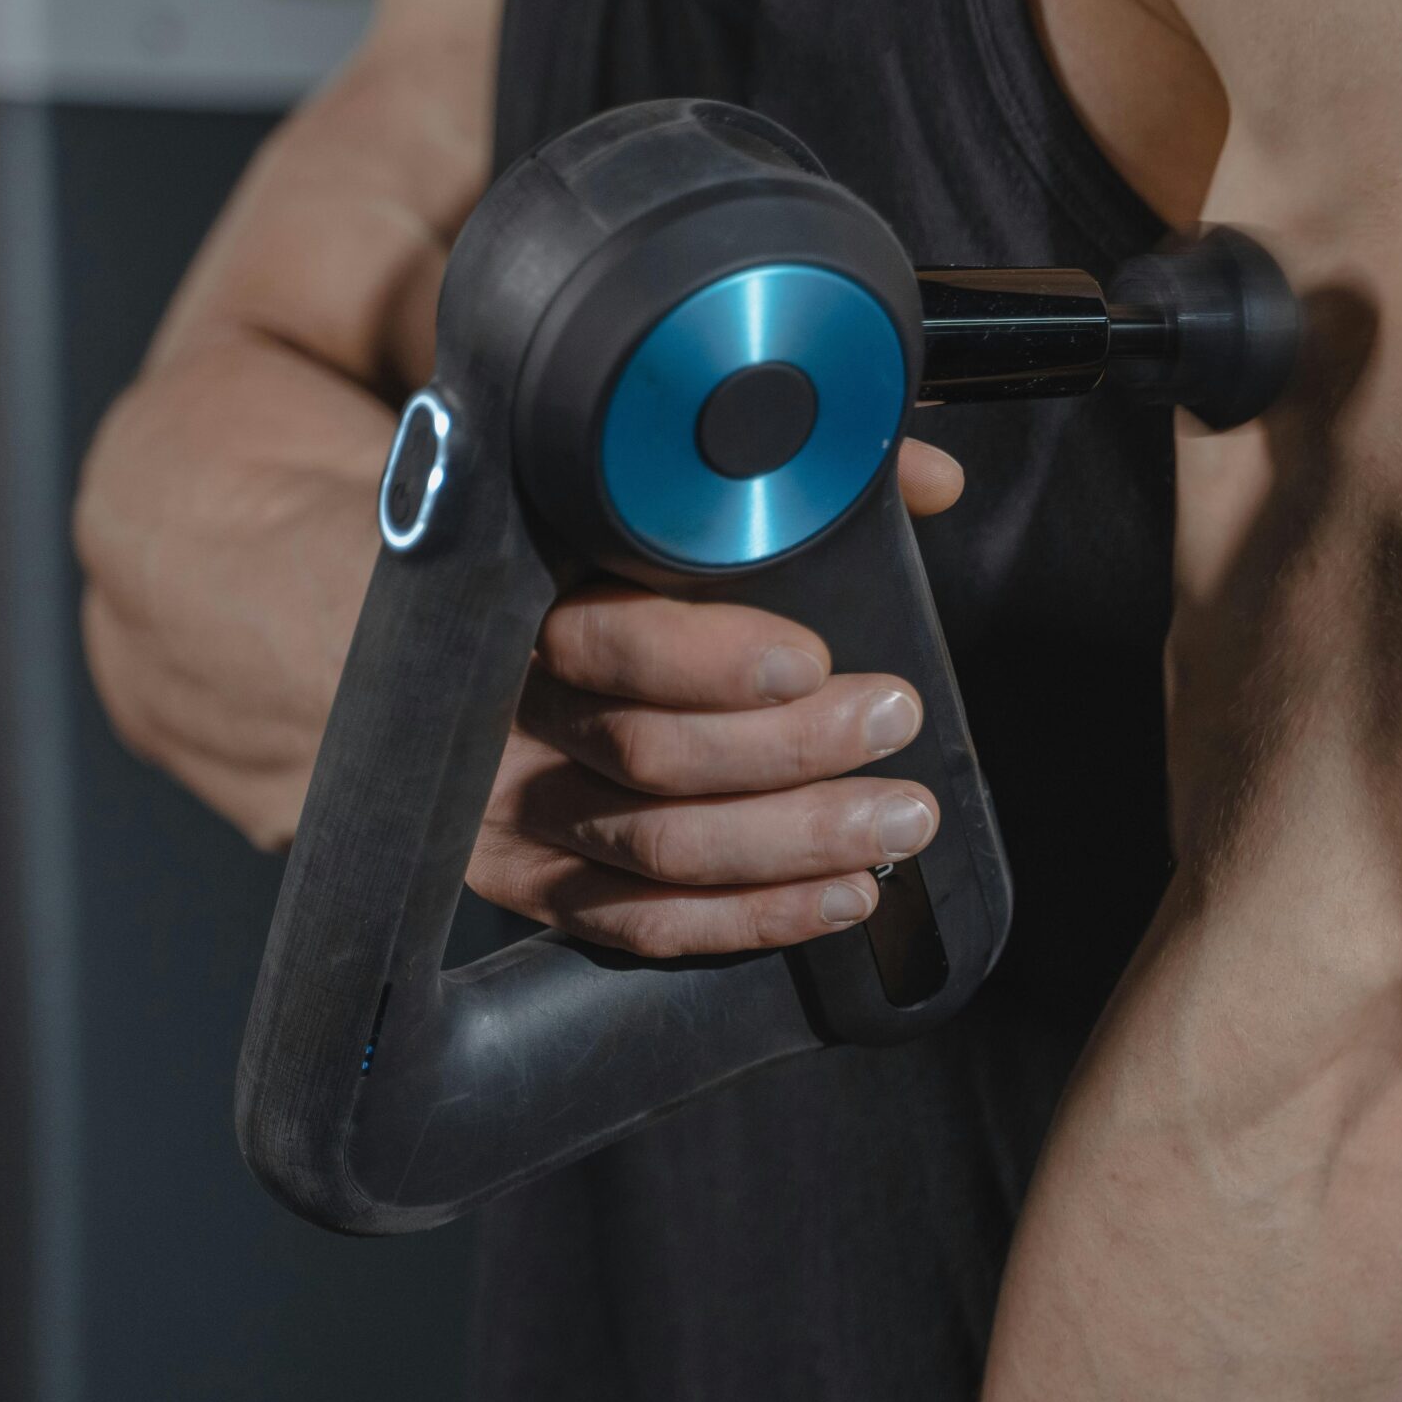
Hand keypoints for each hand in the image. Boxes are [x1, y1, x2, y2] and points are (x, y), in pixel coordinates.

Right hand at [467, 439, 964, 954]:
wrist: (468, 653)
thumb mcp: (674, 515)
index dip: (715, 661)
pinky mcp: (525, 880)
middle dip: (792, 750)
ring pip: (658, 844)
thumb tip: (933, 479)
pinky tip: (838, 895)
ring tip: (895, 819)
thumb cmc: (602, 572)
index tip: (812, 662)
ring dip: (796, 842)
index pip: (612, 639)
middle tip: (890, 722)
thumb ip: (800, 487)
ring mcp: (510, 804)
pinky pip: (640, 922)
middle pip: (649, 750)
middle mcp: (512, 708)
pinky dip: (751, 917)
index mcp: (535, 599)